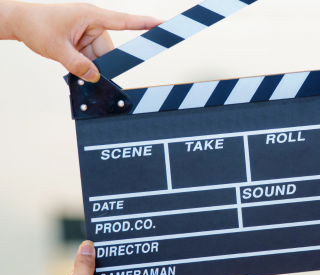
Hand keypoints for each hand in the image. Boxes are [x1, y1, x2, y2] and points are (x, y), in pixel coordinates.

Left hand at [1, 1, 161, 81]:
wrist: (20, 21)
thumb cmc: (36, 25)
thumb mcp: (56, 48)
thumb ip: (77, 64)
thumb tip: (94, 78)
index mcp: (91, 16)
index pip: (124, 21)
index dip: (145, 23)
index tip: (163, 24)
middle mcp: (94, 23)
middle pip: (109, 50)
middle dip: (99, 65)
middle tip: (88, 76)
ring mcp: (89, 32)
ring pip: (101, 57)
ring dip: (90, 66)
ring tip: (71, 65)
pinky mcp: (83, 40)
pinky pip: (92, 57)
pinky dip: (85, 65)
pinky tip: (73, 64)